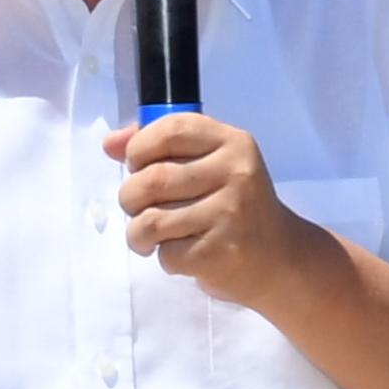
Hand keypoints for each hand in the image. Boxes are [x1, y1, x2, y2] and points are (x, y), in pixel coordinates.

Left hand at [102, 113, 324, 312]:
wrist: (279, 259)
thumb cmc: (234, 206)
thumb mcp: (209, 165)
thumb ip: (160, 147)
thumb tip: (110, 143)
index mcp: (232, 142)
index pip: (171, 130)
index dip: (140, 148)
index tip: (138, 165)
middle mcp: (235, 173)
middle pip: (151, 179)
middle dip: (131, 198)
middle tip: (140, 207)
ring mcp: (230, 214)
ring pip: (150, 221)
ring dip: (139, 233)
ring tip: (152, 236)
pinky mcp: (220, 252)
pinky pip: (166, 253)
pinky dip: (165, 258)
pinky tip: (183, 253)